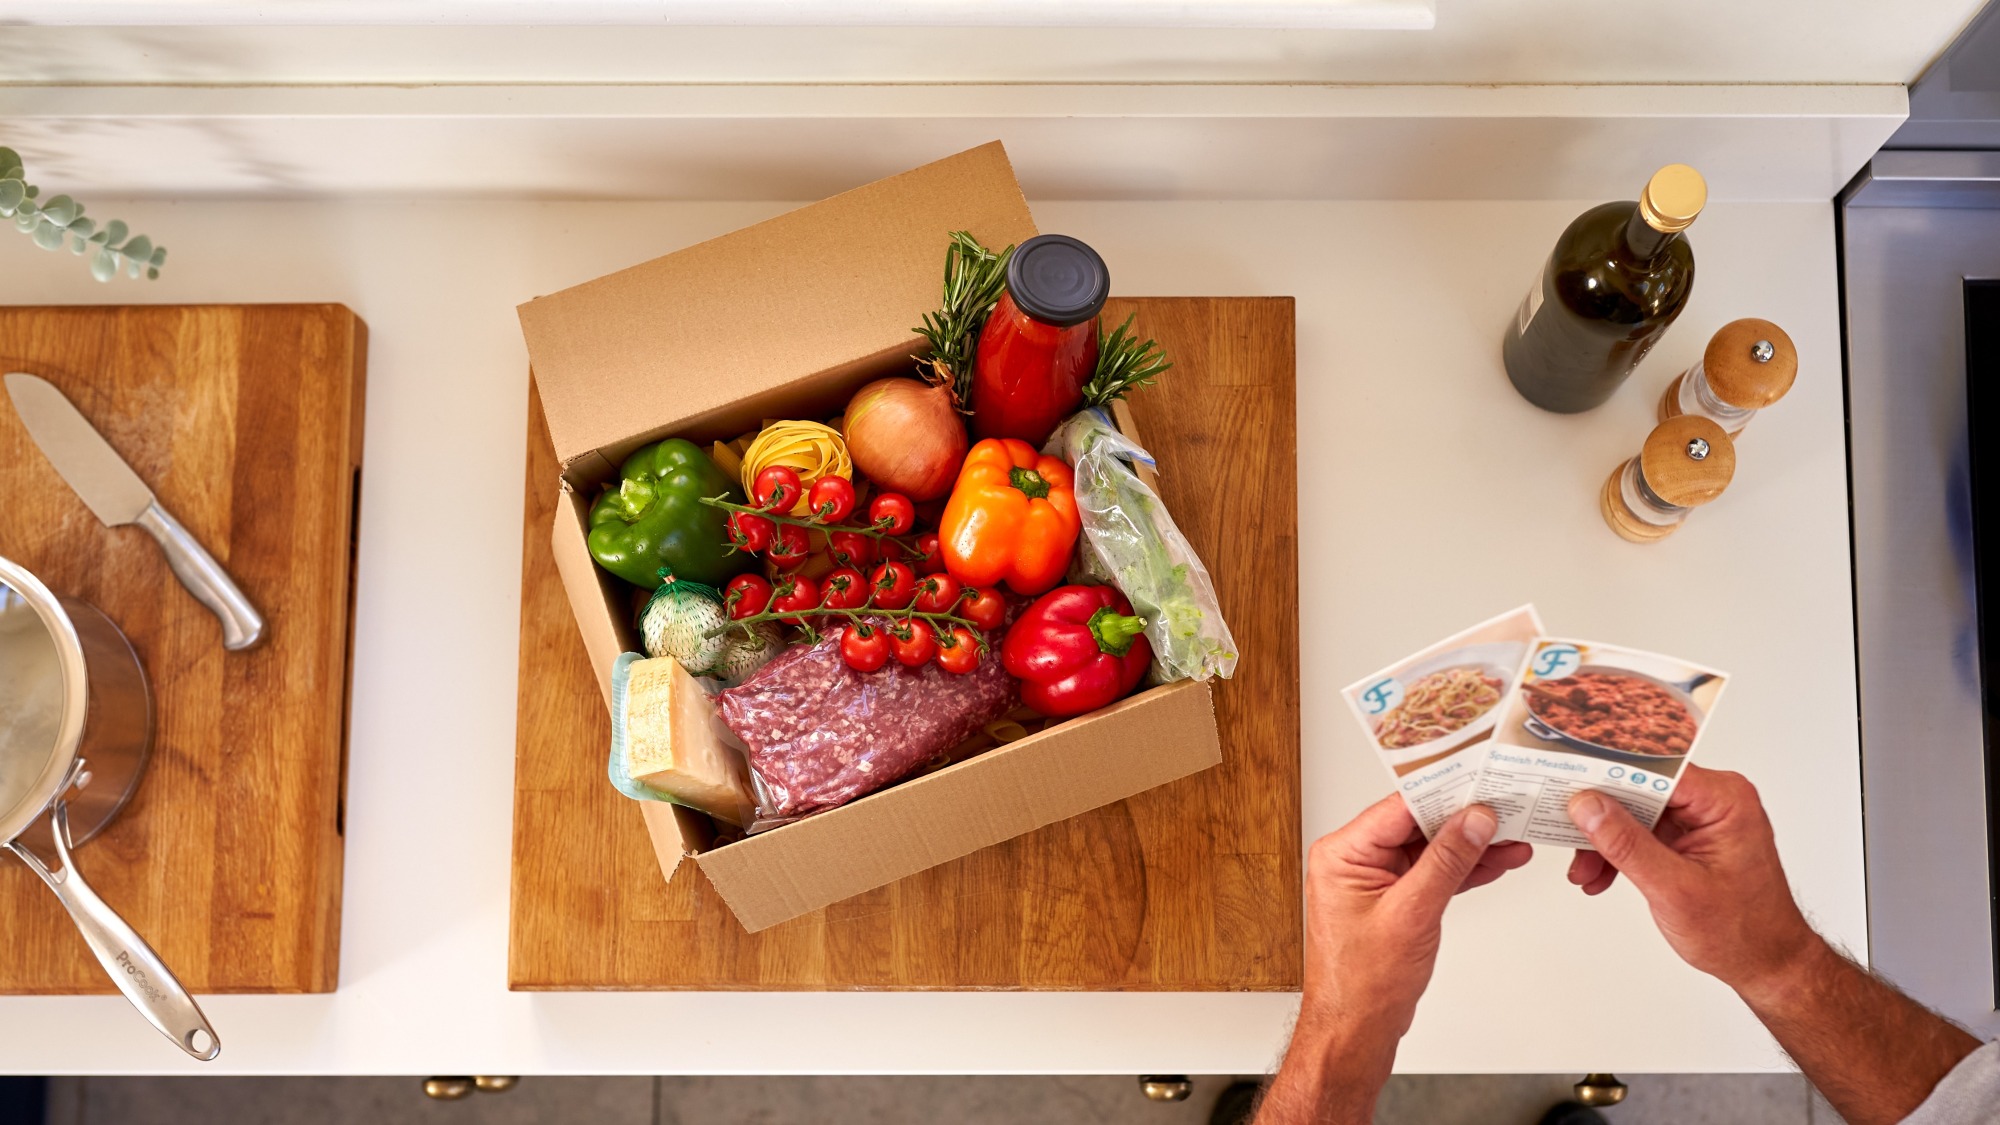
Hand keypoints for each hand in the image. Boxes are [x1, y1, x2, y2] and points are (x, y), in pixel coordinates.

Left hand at [1302, 797, 1531, 1037]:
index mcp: (1342, 854)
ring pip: (1430, 849)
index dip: (1444, 793)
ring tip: (1513, 836)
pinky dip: (1462, 870)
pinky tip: (1495, 862)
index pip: (1399, 807)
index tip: (1481, 782)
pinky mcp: (1393, 900)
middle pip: (1417, 824)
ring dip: (1470, 846)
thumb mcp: (1412, 914)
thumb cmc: (1362, 984)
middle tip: (1506, 806)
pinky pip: (1431, 873)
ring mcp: (1374, 880)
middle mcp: (1353, 861)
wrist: (1356, 1030)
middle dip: (1464, 818)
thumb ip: (1446, 863)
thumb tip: (1473, 820)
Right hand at [1566, 764, 1816, 999]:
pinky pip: (1642, 830)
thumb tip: (1588, 806)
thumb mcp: (1675, 889)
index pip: (1655, 769)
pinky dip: (1619, 852)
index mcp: (1725, 800)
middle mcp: (1715, 801)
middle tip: (1571, 835)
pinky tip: (1602, 873)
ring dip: (1605, 840)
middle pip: (1640, 789)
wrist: (1766, 963)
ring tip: (1587, 870)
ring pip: (1634, 812)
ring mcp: (1701, 819)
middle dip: (1602, 818)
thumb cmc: (1743, 932)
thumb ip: (1627, 844)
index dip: (1609, 775)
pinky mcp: (1689, 836)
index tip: (1571, 784)